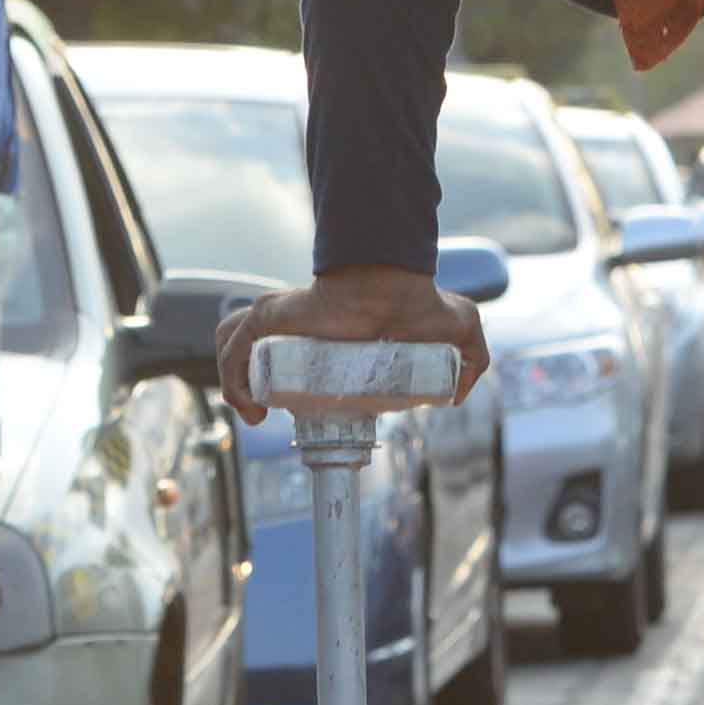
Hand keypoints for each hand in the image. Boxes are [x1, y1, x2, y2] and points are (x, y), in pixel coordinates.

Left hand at [219, 265, 485, 426]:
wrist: (395, 285)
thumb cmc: (420, 300)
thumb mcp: (458, 331)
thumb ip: (471, 362)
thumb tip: (454, 398)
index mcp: (328, 334)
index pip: (298, 362)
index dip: (293, 392)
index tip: (308, 419)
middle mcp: (299, 326)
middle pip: (259, 358)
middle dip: (259, 392)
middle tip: (280, 419)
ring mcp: (279, 319)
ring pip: (238, 351)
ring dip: (238, 386)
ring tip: (260, 415)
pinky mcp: (266, 315)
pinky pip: (234, 347)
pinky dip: (232, 381)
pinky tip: (250, 407)